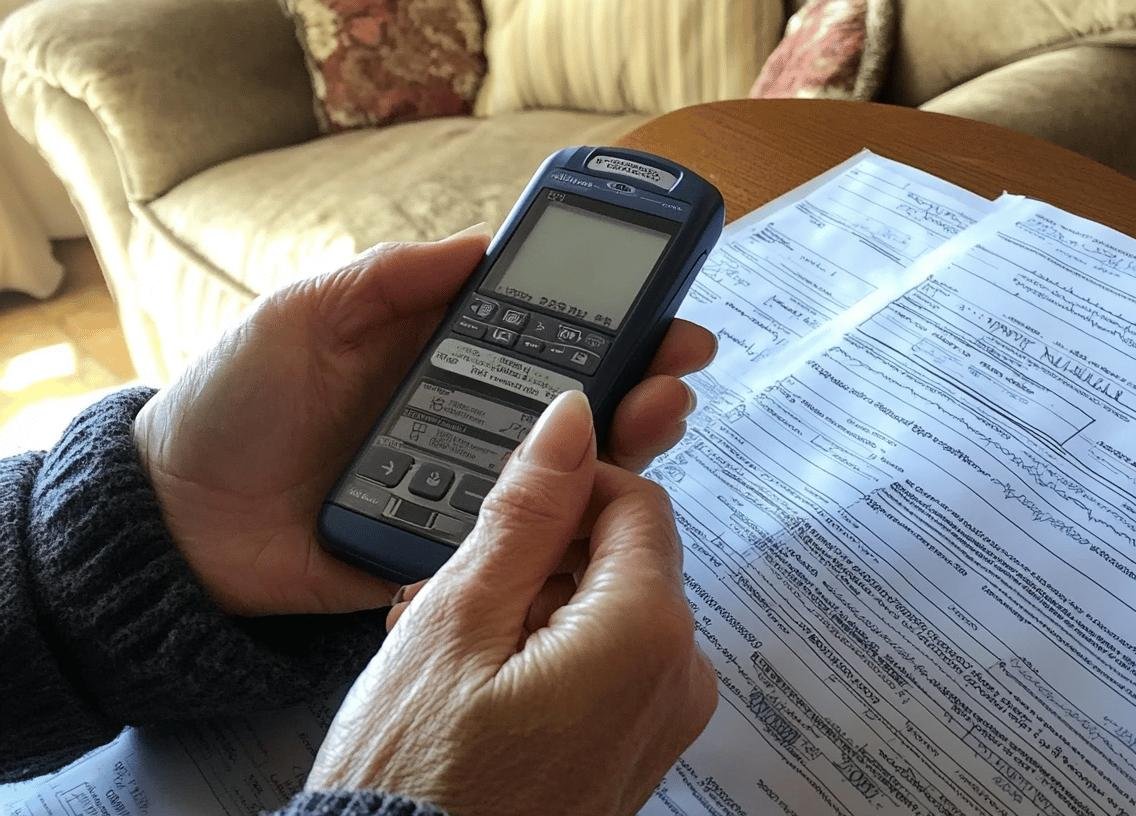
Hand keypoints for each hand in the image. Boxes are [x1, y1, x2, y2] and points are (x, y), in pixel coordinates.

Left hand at [134, 228, 715, 615]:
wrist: (179, 523)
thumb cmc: (233, 406)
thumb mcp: (303, 317)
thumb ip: (389, 277)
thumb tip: (484, 243)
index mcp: (442, 354)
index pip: (546, 327)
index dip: (610, 314)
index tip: (664, 302)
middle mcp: (470, 415)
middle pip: (578, 396)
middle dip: (643, 375)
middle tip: (682, 365)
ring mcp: (469, 483)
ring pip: (570, 464)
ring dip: (629, 438)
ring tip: (662, 414)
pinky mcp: (456, 545)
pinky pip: (529, 534)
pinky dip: (578, 520)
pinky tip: (611, 498)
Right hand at [307, 391, 716, 814]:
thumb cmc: (418, 782)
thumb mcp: (459, 622)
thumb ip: (526, 511)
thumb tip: (571, 420)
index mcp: (647, 632)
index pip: (637, 501)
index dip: (566, 489)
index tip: (502, 513)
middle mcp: (678, 677)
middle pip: (622, 558)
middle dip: (537, 557)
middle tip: (450, 593)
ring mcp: (661, 721)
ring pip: (605, 611)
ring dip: (529, 607)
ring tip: (444, 645)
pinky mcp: (635, 751)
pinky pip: (603, 667)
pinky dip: (544, 655)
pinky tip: (472, 682)